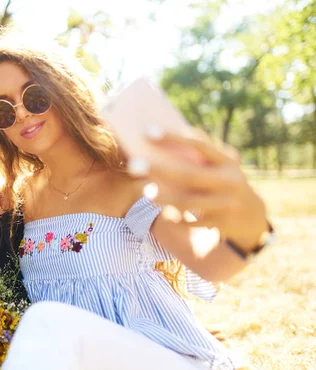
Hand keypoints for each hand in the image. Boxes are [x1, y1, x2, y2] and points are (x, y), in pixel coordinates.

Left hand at [137, 128, 269, 252]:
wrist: (252, 216)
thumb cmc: (223, 182)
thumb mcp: (219, 167)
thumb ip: (198, 156)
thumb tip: (160, 141)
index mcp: (227, 162)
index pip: (199, 145)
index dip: (173, 138)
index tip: (147, 131)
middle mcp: (230, 181)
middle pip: (189, 175)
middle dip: (159, 170)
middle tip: (133, 165)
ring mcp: (227, 204)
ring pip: (188, 201)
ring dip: (164, 197)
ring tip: (146, 191)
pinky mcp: (221, 224)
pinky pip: (191, 221)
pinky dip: (176, 216)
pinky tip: (164, 211)